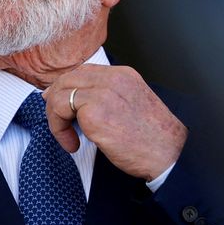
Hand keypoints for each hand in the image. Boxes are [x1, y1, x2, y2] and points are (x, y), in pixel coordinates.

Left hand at [42, 64, 187, 180]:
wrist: (167, 153)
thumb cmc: (153, 137)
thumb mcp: (132, 105)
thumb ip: (110, 97)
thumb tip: (79, 104)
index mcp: (124, 75)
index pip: (83, 71)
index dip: (66, 86)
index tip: (58, 102)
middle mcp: (113, 78)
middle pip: (67, 78)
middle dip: (55, 100)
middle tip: (58, 122)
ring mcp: (103, 93)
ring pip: (59, 94)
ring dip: (56, 118)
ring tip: (67, 137)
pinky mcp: (94, 112)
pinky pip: (60, 112)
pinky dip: (59, 130)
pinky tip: (73, 145)